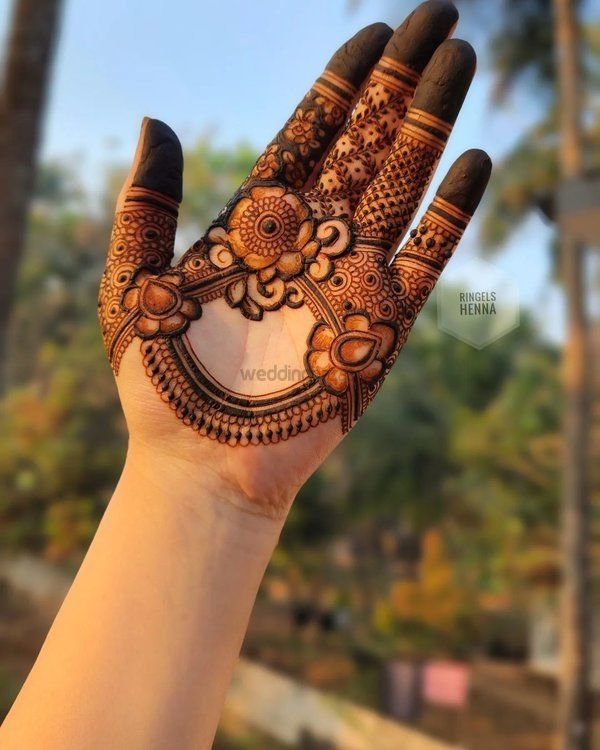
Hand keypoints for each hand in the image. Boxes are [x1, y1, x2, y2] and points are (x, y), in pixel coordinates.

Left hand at [98, 0, 490, 517]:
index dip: (341, 85)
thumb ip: (144, 206)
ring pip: (400, 186)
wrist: (202, 463)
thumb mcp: (132, 285)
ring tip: (460, 62)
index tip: (372, 35)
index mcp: (255, 226)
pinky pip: (425, 261)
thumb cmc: (160, 386)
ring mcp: (350, 281)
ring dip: (431, 125)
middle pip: (365, 145)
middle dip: (399, 82)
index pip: (309, 136)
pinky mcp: (381, 328)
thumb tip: (154, 120)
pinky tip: (474, 162)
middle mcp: (310, 242)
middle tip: (439, 17)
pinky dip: (450, 215)